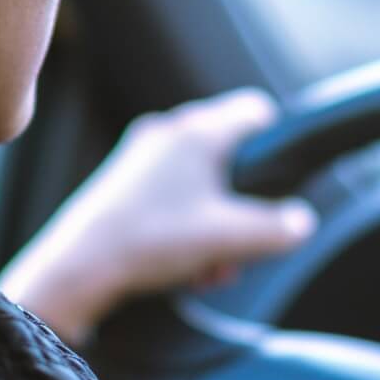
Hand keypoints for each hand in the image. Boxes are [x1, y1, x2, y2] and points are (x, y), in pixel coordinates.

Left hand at [0, 89, 318, 343]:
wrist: (78, 267)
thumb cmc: (152, 240)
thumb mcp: (230, 238)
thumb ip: (277, 228)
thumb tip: (301, 222)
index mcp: (198, 131)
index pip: (255, 111)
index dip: (277, 143)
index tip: (280, 181)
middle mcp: (168, 133)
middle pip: (229, 156)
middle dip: (242, 205)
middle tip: (242, 244)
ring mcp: (141, 157)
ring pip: (200, 183)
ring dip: (215, 225)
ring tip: (211, 267)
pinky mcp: (122, 184)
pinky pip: (172, 197)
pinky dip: (186, 228)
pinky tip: (185, 268)